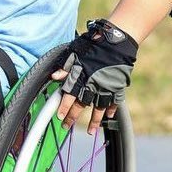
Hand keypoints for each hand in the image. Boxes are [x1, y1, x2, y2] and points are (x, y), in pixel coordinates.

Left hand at [51, 21, 137, 136]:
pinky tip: (108, 116)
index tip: (59, 117)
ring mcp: (106, 86)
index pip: (69, 96)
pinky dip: (112, 109)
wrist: (117, 40)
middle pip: (81, 105)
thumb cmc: (94, 44)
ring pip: (99, 108)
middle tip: (67, 126)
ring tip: (90, 131)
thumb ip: (65, 66)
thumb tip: (54, 77)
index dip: (63, 107)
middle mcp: (92, 84)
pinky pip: (114, 101)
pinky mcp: (118, 85)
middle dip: (73, 117)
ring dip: (94, 121)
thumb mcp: (75, 52)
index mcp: (80, 76)